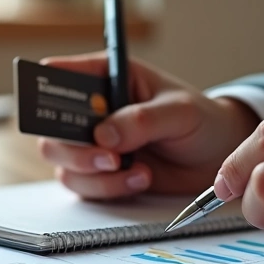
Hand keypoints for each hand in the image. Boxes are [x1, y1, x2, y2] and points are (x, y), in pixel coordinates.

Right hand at [36, 51, 259, 198]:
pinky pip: (84, 186)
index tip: (45, 100)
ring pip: (63, 162)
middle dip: (74, 147)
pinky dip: (109, 189)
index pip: (64, 74)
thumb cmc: (201, 121)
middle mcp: (94, 111)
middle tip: (108, 157)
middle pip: (51, 128)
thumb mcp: (179, 112)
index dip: (46, 84)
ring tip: (137, 172)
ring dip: (95, 174)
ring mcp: (94, 145)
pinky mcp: (101, 174)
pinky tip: (140, 180)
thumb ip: (141, 120)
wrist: (218, 158)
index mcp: (108, 78)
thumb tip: (103, 137)